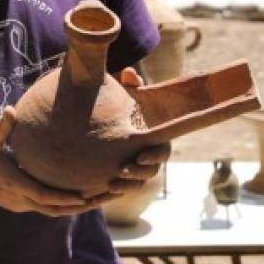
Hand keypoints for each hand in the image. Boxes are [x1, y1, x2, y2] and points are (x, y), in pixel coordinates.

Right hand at [0, 106, 113, 216]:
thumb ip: (1, 126)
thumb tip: (12, 110)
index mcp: (14, 183)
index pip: (44, 196)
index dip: (66, 198)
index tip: (87, 196)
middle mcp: (20, 199)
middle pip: (56, 209)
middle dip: (83, 205)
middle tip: (107, 196)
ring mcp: (21, 204)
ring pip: (54, 211)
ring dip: (77, 207)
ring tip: (101, 198)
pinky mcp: (21, 204)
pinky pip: (47, 208)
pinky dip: (64, 204)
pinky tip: (80, 195)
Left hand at [99, 67, 170, 196]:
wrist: (101, 124)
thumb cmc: (119, 106)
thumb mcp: (125, 95)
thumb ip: (130, 85)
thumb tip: (129, 72)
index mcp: (154, 137)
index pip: (162, 151)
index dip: (154, 156)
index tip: (139, 156)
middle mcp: (148, 156)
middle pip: (150, 170)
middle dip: (138, 173)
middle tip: (123, 170)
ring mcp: (135, 169)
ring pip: (136, 183)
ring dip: (126, 185)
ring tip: (112, 183)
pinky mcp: (121, 177)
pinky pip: (122, 189)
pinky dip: (114, 190)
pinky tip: (102, 189)